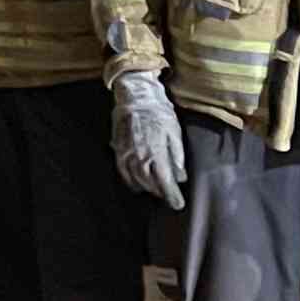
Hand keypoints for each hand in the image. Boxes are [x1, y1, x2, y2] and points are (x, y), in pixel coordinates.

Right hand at [109, 70, 187, 208]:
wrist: (136, 96)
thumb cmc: (158, 112)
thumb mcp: (174, 131)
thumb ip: (177, 156)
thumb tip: (180, 176)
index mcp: (157, 151)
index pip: (165, 182)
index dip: (172, 196)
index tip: (178, 205)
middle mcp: (140, 156)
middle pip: (150, 184)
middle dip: (160, 192)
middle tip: (168, 195)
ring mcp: (127, 154)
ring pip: (137, 180)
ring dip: (147, 188)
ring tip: (156, 190)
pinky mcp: (118, 150)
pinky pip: (123, 172)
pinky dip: (131, 181)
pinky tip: (137, 184)